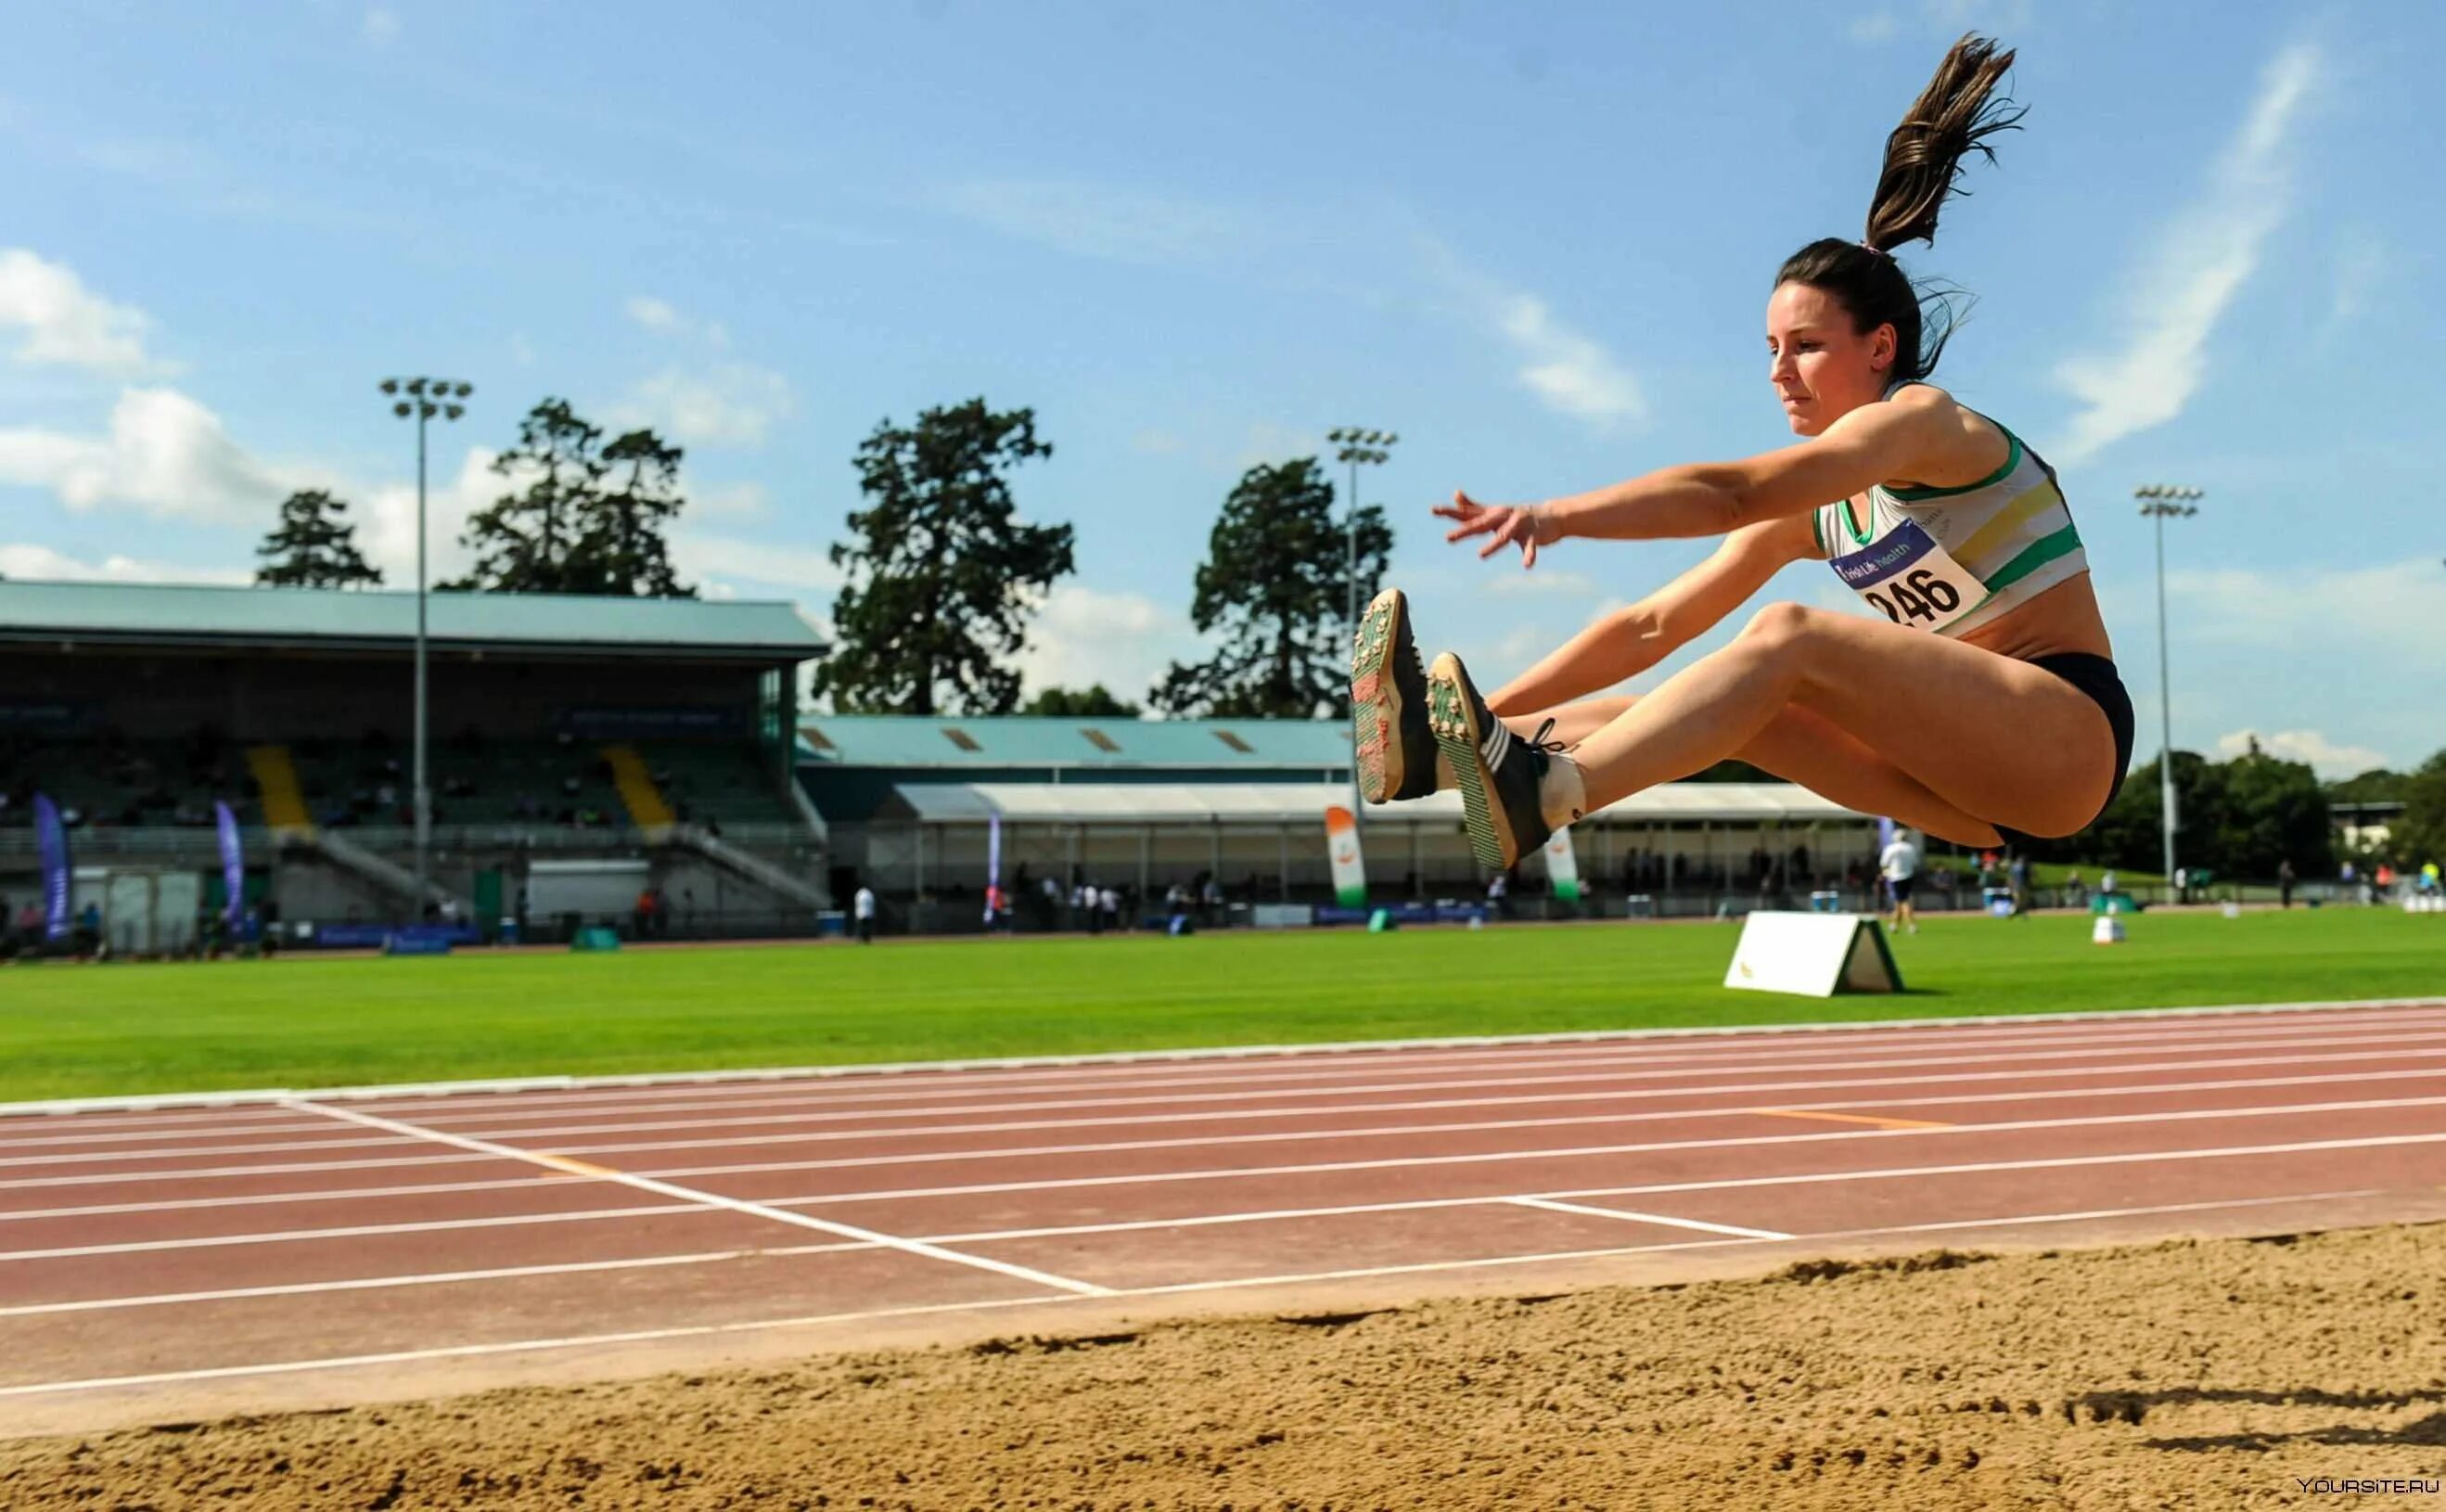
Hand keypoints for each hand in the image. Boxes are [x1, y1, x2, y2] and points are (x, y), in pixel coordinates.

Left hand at [1435, 491, 1558, 567]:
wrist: (1552, 515)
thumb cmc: (1517, 515)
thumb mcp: (1494, 511)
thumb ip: (1473, 506)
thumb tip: (1455, 494)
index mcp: (1492, 513)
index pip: (1467, 513)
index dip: (1450, 512)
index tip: (1433, 510)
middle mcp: (1503, 517)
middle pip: (1481, 524)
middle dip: (1464, 531)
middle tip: (1448, 538)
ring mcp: (1519, 525)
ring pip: (1504, 536)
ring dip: (1493, 545)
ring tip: (1480, 555)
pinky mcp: (1533, 535)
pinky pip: (1530, 546)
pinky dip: (1529, 555)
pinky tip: (1526, 566)